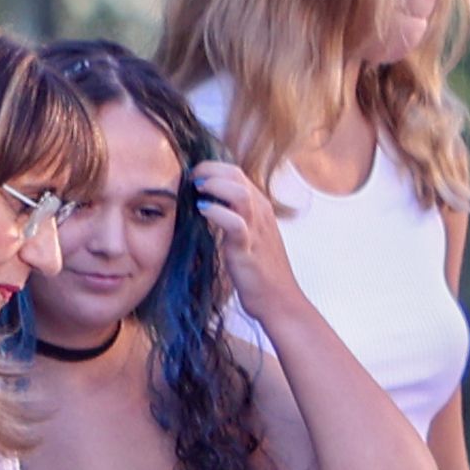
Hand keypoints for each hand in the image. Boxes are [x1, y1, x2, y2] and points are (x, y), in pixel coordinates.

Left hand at [184, 158, 312, 324]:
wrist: (279, 301)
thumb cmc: (260, 271)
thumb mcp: (249, 236)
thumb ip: (234, 218)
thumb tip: (206, 206)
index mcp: (261, 208)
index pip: (236, 173)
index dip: (212, 168)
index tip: (192, 176)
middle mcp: (261, 214)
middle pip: (236, 176)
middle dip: (209, 170)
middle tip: (189, 179)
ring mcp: (257, 230)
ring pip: (240, 193)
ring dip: (215, 186)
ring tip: (197, 190)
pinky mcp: (249, 249)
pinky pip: (235, 223)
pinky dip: (217, 213)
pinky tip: (202, 211)